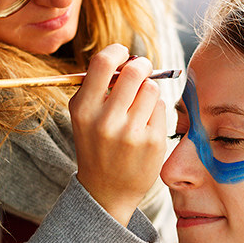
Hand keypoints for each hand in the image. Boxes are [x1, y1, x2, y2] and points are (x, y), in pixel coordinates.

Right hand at [68, 43, 166, 224]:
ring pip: (151, 88)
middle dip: (142, 65)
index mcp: (83, 109)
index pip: (103, 62)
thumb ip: (100, 87)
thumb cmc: (97, 145)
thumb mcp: (85, 117)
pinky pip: (161, 107)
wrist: (105, 191)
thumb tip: (128, 59)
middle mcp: (105, 121)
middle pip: (134, 71)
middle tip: (142, 70)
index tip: (124, 55)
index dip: (118, 52)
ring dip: (148, 90)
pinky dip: (155, 109)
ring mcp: (130, 133)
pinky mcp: (152, 142)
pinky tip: (145, 124)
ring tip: (140, 105)